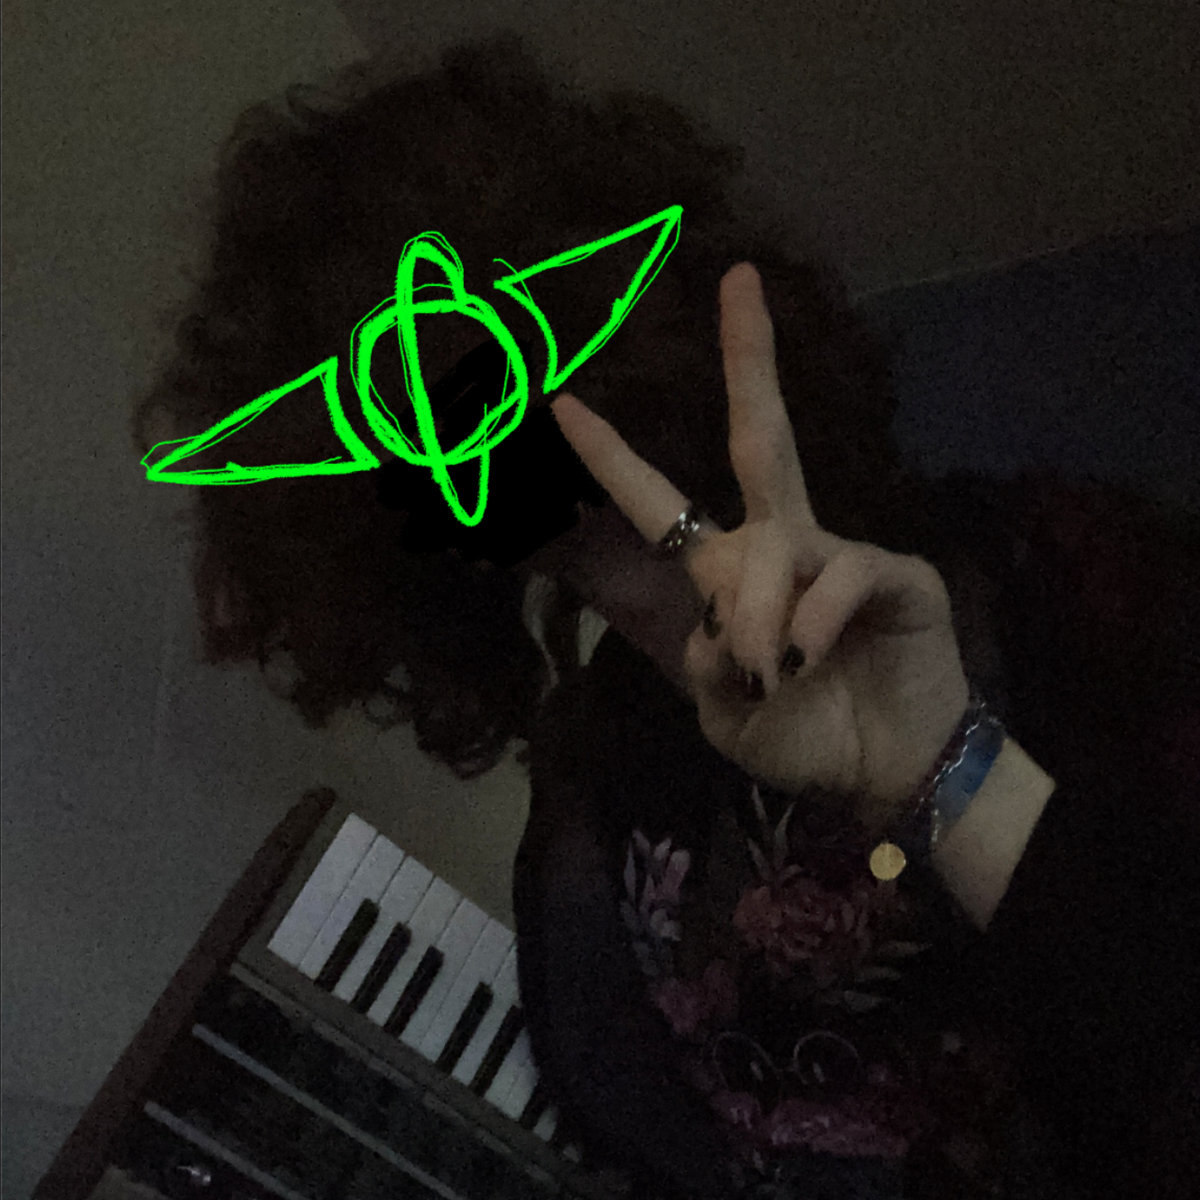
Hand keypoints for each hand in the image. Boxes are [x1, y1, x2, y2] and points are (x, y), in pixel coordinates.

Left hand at [549, 262, 970, 831]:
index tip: (563, 405)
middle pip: (761, 438)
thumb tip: (723, 623)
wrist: (887, 775)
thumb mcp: (726, 714)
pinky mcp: (895, 572)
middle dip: (748, 360)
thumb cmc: (804, 739)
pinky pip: (838, 574)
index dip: (613, 460)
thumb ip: (706, 668)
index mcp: (729, 575)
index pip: (661, 507)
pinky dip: (810, 623)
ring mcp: (840, 553)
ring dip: (760, 611)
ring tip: (771, 674)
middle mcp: (781, 546)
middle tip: (739, 278)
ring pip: (780, 543)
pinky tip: (807, 662)